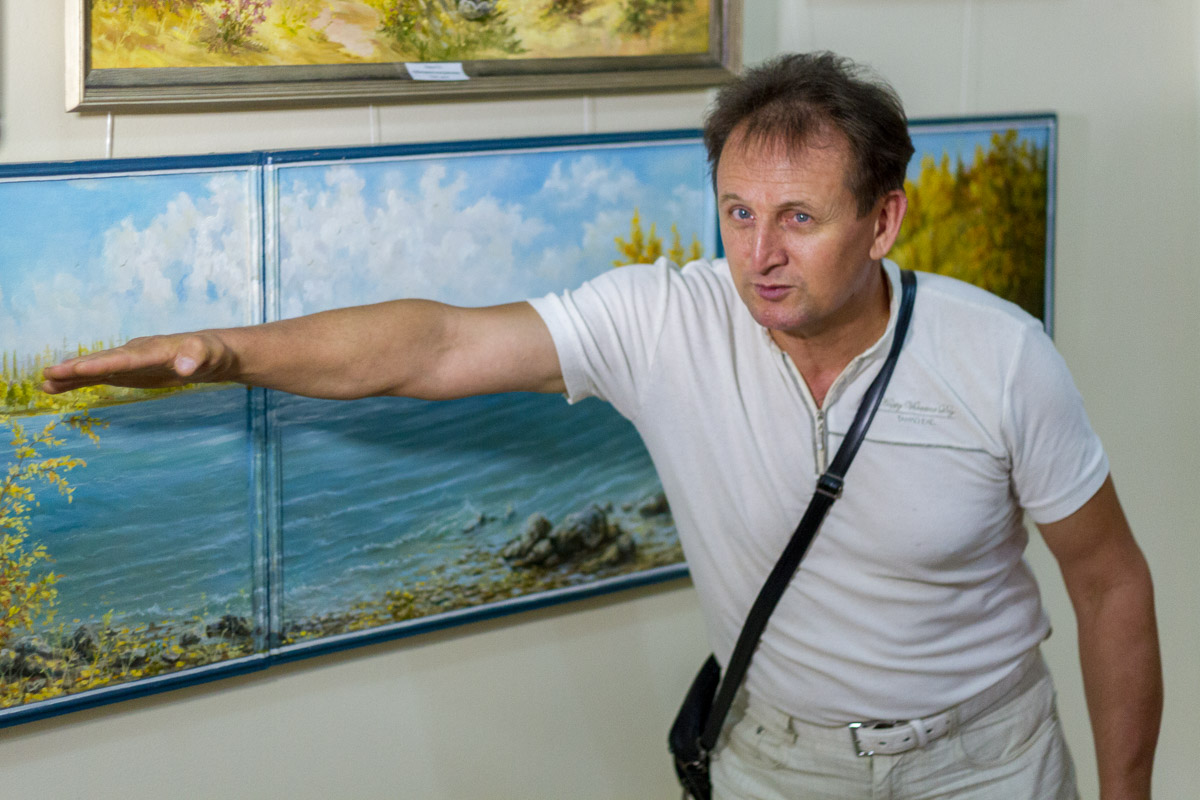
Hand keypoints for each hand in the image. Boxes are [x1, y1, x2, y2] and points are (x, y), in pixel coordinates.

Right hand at [41, 333, 234, 393]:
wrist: (213, 353)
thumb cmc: (213, 353)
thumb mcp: (211, 355)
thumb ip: (198, 357)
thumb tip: (187, 366)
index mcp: (154, 349)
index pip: (124, 358)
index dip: (100, 363)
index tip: (75, 369)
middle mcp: (137, 352)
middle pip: (104, 360)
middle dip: (77, 368)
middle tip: (48, 374)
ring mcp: (131, 361)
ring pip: (97, 367)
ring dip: (72, 375)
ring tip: (45, 382)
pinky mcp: (130, 371)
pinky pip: (101, 375)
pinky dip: (80, 380)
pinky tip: (58, 386)